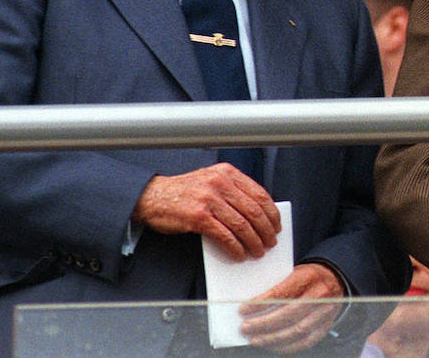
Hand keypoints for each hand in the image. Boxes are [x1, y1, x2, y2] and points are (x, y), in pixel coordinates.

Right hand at [131, 164, 280, 258]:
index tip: (277, 225)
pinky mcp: (198, 217)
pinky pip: (224, 235)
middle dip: (266, 230)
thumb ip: (232, 192)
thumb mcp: (211, 182)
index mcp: (227, 173)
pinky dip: (235, 247)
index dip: (272, 213)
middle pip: (254, 210)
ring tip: (257, 251)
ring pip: (242, 224)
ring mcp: (209, 199)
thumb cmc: (184, 192)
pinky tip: (239, 254)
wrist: (151, 197)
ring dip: (253, 241)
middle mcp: (220, 183)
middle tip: (270, 242)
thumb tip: (258, 215)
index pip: (260, 194)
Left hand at [237, 263, 344, 352]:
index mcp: (309, 277)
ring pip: (297, 331)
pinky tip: (271, 346)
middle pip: (289, 315)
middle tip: (245, 328)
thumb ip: (278, 286)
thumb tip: (252, 304)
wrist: (334, 279)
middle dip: (264, 324)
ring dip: (272, 338)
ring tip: (254, 339)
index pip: (282, 293)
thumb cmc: (308, 276)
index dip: (261, 303)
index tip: (243, 309)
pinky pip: (305, 342)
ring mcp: (324, 313)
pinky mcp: (325, 326)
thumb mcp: (294, 272)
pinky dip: (286, 347)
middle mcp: (319, 295)